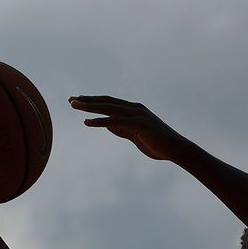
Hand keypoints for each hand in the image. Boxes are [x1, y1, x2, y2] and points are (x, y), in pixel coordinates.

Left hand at [68, 96, 185, 160]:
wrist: (177, 149)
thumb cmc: (158, 144)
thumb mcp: (136, 136)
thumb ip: (122, 129)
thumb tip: (107, 125)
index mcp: (134, 109)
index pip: (110, 102)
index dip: (94, 100)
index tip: (79, 100)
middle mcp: (134, 108)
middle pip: (106, 102)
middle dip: (87, 100)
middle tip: (70, 99)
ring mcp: (137, 115)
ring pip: (108, 108)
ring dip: (90, 107)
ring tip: (74, 106)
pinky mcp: (138, 124)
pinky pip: (115, 122)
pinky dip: (100, 121)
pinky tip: (87, 122)